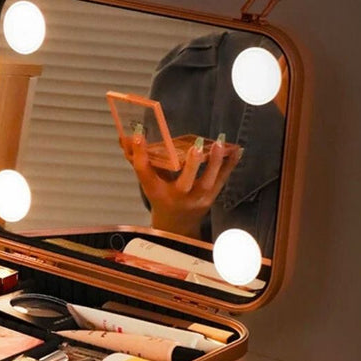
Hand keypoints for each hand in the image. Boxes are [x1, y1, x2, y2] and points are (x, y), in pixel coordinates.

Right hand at [120, 133, 241, 238]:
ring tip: (219, 144)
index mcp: (156, 191)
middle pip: (183, 183)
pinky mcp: (211, 197)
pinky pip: (222, 180)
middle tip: (195, 147)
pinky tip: (236, 149)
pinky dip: (230, 165)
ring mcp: (196, 199)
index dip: (140, 154)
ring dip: (215, 163)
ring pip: (208, 182)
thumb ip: (140, 161)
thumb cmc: (160, 197)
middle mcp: (176, 197)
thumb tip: (124, 138)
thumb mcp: (148, 182)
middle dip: (191, 166)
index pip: (145, 173)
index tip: (138, 135)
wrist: (177, 225)